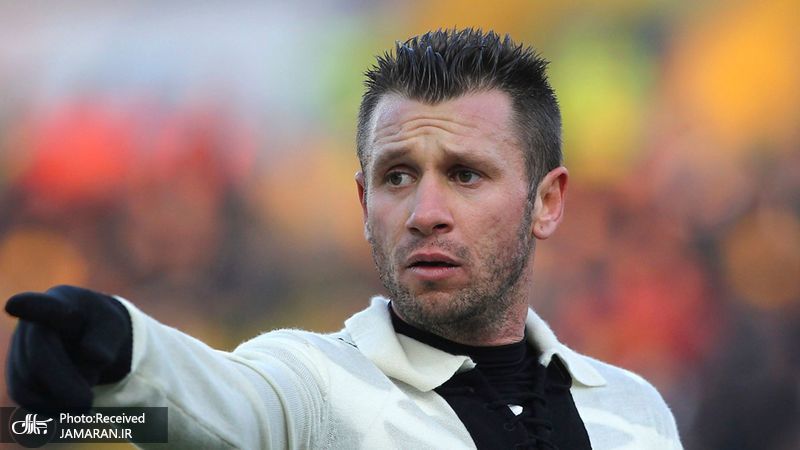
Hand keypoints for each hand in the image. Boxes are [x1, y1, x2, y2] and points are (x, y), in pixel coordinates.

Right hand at [5, 285, 131, 412]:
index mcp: (59, 304)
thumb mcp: (114, 327)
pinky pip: (28, 399)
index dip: (28, 306)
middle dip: (63, 384)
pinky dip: (51, 407)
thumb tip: (93, 356)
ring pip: (28, 385)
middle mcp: (30, 325)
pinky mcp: (17, 376)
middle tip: (87, 402)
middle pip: (38, 360)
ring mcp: (17, 351)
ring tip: (85, 396)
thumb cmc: (100, 328)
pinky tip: (70, 404)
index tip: (13, 305)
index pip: (43, 306)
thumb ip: (107, 339)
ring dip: (60, 398)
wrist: (87, 338)